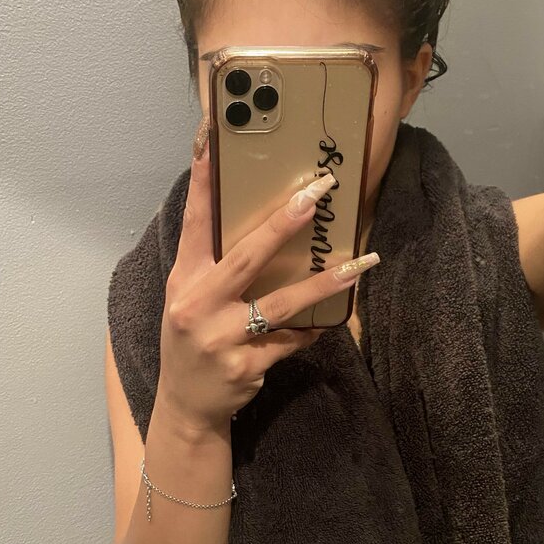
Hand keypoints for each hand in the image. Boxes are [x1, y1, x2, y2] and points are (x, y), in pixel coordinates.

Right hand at [157, 132, 378, 431]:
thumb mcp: (188, 299)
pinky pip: (290, 341)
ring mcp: (220, 338)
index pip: (195, 221)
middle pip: (246, 256)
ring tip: (360, 264)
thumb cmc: (193, 341)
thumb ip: (214, 264)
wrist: (186, 405)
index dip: (206, 180)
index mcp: (183, 279)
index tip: (213, 137)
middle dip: (284, 221)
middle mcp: (197, 305)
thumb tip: (261, 222)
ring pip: (281, 303)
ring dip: (323, 282)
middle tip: (317, 192)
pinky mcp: (245, 366)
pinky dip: (310, 330)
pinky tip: (329, 321)